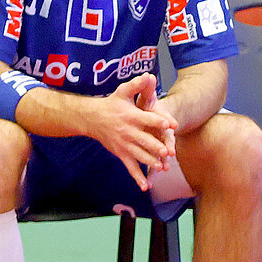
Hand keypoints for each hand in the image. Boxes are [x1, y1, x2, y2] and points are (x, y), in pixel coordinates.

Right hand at [87, 73, 175, 190]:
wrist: (91, 118)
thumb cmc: (112, 104)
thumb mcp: (123, 91)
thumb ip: (137, 84)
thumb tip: (148, 75)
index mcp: (131, 116)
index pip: (147, 119)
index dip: (159, 121)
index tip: (170, 125)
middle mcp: (128, 132)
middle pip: (144, 140)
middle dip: (156, 146)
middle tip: (168, 152)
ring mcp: (124, 145)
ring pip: (139, 155)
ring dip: (151, 162)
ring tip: (162, 167)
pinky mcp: (121, 154)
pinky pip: (130, 167)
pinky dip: (137, 177)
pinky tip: (146, 186)